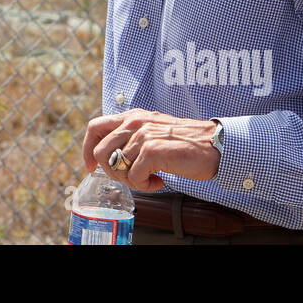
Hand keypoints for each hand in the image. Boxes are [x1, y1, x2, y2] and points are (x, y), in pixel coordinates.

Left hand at [82, 109, 220, 191]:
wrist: (215, 145)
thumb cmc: (185, 142)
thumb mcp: (152, 131)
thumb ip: (132, 137)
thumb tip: (110, 157)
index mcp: (132, 116)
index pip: (94, 127)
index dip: (87, 149)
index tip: (91, 167)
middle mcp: (134, 122)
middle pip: (100, 152)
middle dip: (112, 172)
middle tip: (132, 176)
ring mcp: (143, 135)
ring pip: (117, 168)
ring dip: (132, 180)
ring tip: (151, 178)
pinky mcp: (153, 151)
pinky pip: (134, 178)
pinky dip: (145, 185)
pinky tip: (160, 180)